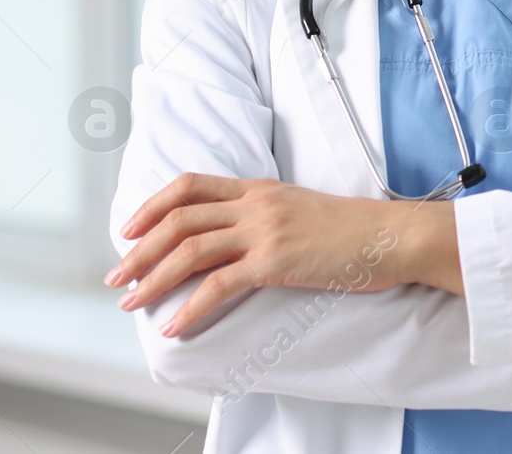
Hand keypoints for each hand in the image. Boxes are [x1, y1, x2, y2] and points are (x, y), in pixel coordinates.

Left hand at [106, 173, 445, 336]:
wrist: (394, 236)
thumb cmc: (356, 231)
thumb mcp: (301, 210)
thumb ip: (265, 216)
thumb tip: (234, 240)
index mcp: (260, 187)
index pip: (191, 185)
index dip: (152, 206)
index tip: (129, 230)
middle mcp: (257, 203)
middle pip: (179, 218)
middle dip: (139, 249)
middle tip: (117, 276)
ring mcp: (266, 230)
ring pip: (190, 249)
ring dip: (152, 277)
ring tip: (130, 301)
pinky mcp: (277, 261)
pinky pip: (219, 285)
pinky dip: (190, 307)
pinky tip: (175, 326)